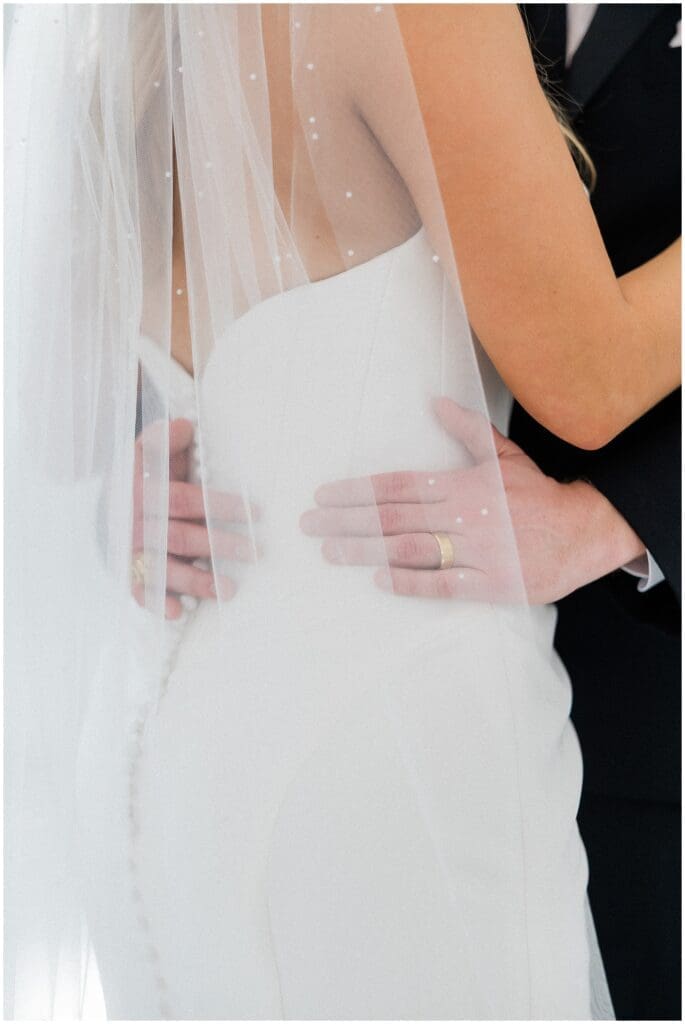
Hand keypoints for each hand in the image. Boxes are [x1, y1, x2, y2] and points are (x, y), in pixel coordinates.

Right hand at [131, 418, 258, 617]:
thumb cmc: (144, 477)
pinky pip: (141, 591)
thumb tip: (187, 426)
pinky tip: (180, 612)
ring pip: (164, 568)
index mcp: (143, 490)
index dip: (218, 505)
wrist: (107, 503)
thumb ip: (169, 440)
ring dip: (196, 580)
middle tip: (254, 551)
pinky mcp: (128, 571)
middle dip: (218, 546)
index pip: (185, 499)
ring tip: (228, 589)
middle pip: (180, 537)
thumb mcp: (152, 452)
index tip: (253, 512)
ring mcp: (131, 550)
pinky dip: (159, 603)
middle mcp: (135, 522)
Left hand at [300, 398, 644, 603]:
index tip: (324, 496)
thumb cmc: (539, 494)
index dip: (358, 491)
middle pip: (394, 517)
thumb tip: (435, 401)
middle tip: (309, 526)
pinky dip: (410, 583)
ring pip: (412, 549)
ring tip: (330, 552)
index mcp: (464, 484)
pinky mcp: (493, 584)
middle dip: (347, 521)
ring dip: (366, 550)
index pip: (399, 486)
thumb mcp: (505, 456)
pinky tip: (378, 579)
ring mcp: (479, 551)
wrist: (585, 532)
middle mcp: (466, 515)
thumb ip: (467, 430)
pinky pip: (444, 584)